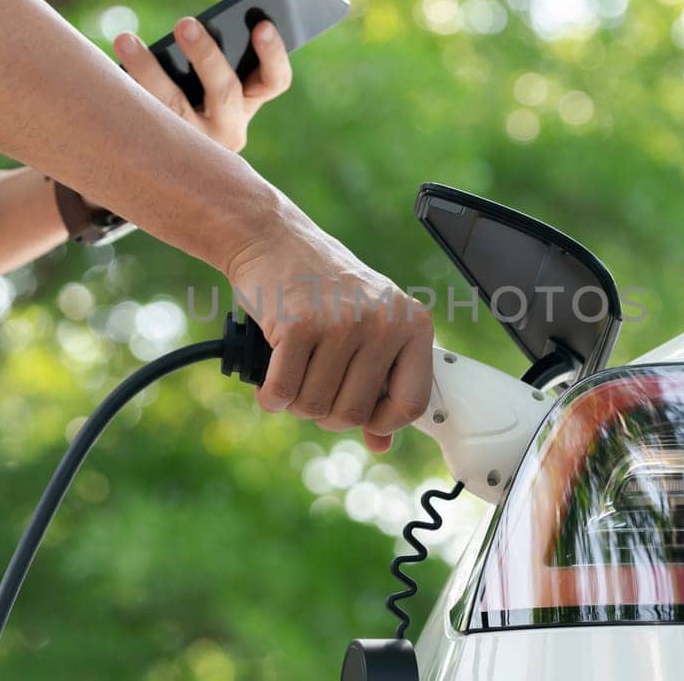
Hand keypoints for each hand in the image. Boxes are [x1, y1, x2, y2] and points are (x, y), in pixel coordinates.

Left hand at [113, 18, 290, 151]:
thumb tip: (182, 29)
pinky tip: (101, 75)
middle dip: (206, 55)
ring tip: (124, 40)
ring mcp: (195, 150)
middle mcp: (228, 132)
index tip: (261, 25)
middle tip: (185, 23)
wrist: (160, 176)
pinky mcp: (159, 157)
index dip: (272, 54)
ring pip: (175, 107)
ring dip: (148, 70)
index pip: (273, 81)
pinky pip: (142, 122)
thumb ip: (203, 64)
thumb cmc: (183, 108)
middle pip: (225, 91)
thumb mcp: (202, 89)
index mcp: (246, 106)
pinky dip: (123, 95)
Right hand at [222, 224, 433, 452]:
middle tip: (313, 387)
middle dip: (326, 413)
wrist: (274, 239)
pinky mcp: (298, 326)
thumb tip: (380, 444)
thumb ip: (380, 383)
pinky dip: (270, 396)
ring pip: (315, 407)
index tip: (361, 416)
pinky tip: (269, 378)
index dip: (382, 422)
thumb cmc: (324, 289)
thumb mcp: (367, 326)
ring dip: (296, 403)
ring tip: (293, 373)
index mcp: (413, 323)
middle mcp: (384, 323)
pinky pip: (283, 393)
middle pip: (354, 414)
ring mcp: (341, 324)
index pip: (412, 404)